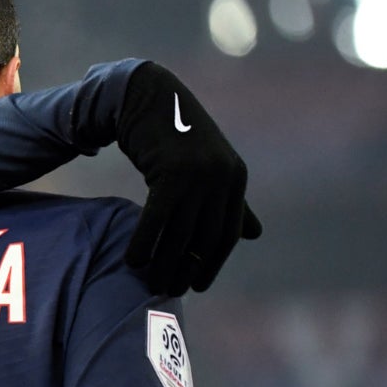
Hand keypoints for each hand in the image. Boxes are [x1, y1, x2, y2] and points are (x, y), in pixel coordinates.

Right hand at [115, 62, 262, 294]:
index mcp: (235, 178)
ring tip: (150, 281)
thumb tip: (253, 235)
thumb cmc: (175, 135)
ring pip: (179, 233)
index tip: (196, 285)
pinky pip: (156, 219)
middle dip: (186, 268)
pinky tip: (133, 260)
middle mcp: (221, 177)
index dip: (212, 263)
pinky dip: (144, 243)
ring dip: (163, 263)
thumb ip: (232, 201)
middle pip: (203, 238)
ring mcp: (197, 176)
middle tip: (168, 289)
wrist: (148, 97)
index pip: (227, 234)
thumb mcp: (209, 166)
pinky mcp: (170, 173)